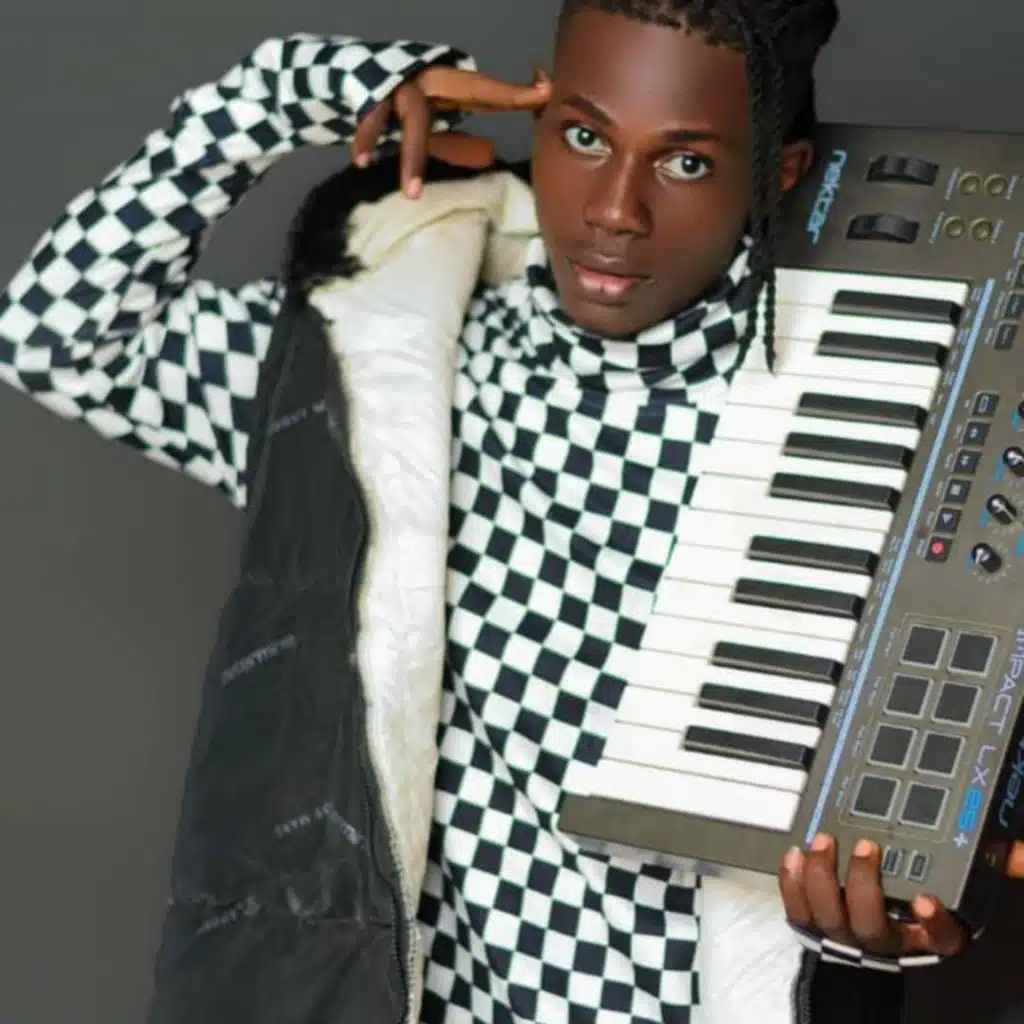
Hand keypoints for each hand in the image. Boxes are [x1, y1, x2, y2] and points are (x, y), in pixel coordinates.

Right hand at [351, 65, 551, 196]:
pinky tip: (362, 161)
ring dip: (414, 157)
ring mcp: (401, 86)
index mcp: (448, 85)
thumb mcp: (433, 125)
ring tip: (412, 193)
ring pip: (416, 121)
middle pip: (472, 89)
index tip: (547, 94)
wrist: (349, 75)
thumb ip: (458, 142)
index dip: (517, 94)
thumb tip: (490, 155)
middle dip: (504, 95)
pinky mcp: (371, 98)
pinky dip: (367, 140)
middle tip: (537, 98)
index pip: (490, 90)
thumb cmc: (399, 105)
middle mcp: (430, 79)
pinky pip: (372, 123)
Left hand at [779, 834, 1023, 959]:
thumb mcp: (954, 886)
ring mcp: (848, 938)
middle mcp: (889, 942)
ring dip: (823, 879)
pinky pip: (799, 913)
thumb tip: (1018, 853)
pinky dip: (792, 884)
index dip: (934, 924)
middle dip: (865, 886)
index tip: (927, 900)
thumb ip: (986, 868)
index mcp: (928, 936)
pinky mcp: (816, 927)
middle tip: (866, 848)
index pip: (942, 940)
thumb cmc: (913, 905)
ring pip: (832, 920)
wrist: (871, 943)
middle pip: (875, 928)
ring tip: (824, 843)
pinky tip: (795, 855)